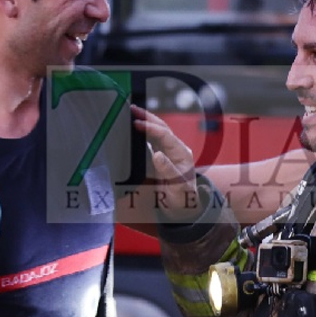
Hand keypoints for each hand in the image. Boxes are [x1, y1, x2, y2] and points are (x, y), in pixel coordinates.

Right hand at [131, 105, 199, 220]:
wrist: (183, 207)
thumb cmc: (182, 197)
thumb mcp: (177, 186)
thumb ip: (168, 170)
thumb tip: (157, 155)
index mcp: (182, 153)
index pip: (166, 135)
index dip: (151, 128)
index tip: (136, 123)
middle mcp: (176, 149)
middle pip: (162, 128)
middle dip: (148, 117)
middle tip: (132, 109)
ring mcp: (169, 152)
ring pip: (157, 132)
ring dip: (146, 121)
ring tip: (132, 114)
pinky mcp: (162, 156)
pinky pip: (153, 140)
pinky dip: (144, 132)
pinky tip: (135, 128)